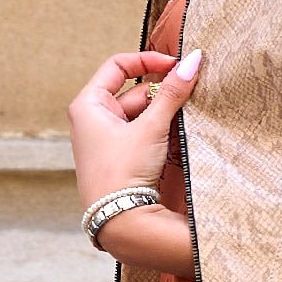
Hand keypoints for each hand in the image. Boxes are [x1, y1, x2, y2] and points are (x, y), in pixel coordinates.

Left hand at [67, 44, 200, 210]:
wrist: (119, 221)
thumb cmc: (122, 172)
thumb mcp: (151, 127)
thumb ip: (173, 93)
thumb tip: (193, 61)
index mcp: (88, 104)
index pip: (118, 65)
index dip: (148, 60)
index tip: (175, 65)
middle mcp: (93, 118)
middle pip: (134, 91)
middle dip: (162, 96)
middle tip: (188, 97)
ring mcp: (106, 138)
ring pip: (142, 113)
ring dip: (165, 116)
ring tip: (181, 124)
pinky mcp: (120, 155)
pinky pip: (144, 132)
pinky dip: (160, 132)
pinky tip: (174, 142)